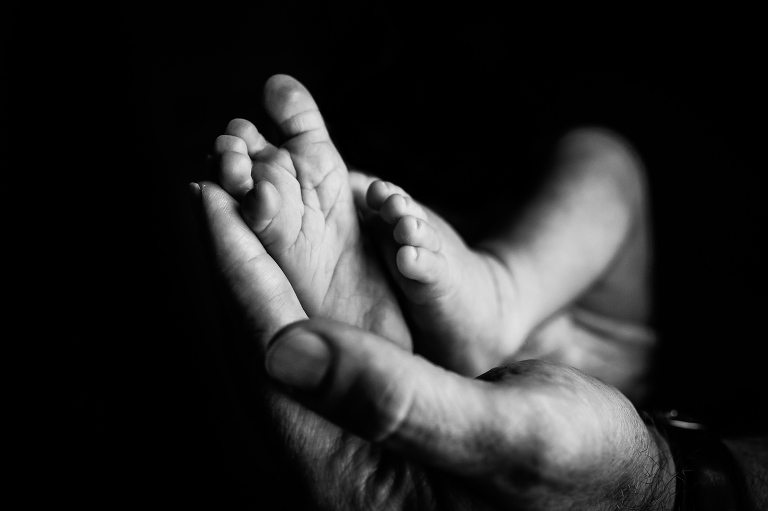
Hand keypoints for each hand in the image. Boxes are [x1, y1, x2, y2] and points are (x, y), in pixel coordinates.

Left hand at [192, 182, 674, 509]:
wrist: (619, 489)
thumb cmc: (580, 469)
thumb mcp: (501, 436)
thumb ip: (393, 400)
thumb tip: (284, 349)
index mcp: (353, 481)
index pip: (276, 366)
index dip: (240, 280)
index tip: (210, 204)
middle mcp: (339, 461)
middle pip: (268, 349)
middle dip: (239, 264)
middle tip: (214, 185)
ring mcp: (357, 437)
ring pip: (293, 338)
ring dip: (266, 267)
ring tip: (240, 199)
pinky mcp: (380, 412)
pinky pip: (329, 341)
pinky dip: (308, 285)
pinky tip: (296, 246)